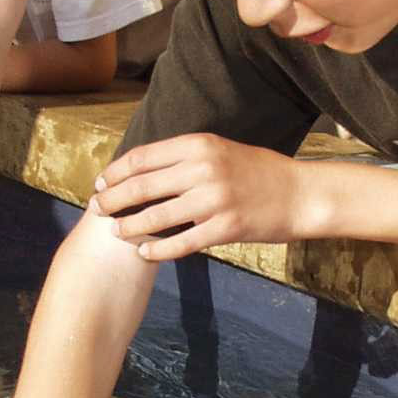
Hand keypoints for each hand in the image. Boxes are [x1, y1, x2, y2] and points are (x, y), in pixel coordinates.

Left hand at [93, 136, 303, 260]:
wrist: (301, 194)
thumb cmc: (259, 172)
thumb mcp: (221, 151)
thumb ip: (185, 158)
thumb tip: (142, 171)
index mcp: (199, 144)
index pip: (143, 158)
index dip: (115, 172)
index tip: (100, 184)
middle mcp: (204, 169)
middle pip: (142, 186)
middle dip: (113, 200)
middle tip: (96, 210)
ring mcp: (215, 199)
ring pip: (156, 215)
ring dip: (130, 227)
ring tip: (117, 232)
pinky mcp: (225, 228)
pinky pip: (182, 242)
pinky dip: (159, 249)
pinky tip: (145, 253)